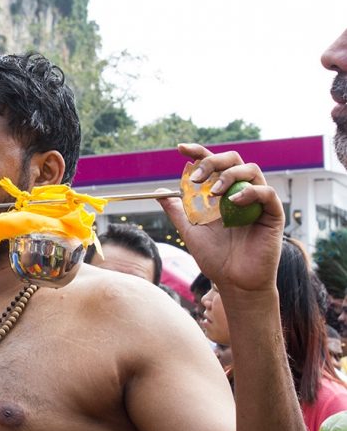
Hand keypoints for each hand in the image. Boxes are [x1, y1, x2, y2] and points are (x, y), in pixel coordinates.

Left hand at [157, 143, 283, 294]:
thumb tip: (158, 192)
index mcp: (221, 193)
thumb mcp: (190, 229)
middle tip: (195, 177)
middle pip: (233, 160)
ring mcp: (257, 202)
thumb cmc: (214, 257)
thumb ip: (177, 210)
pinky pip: (266, 193)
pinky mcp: (272, 215)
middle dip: (212, 162)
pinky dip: (250, 192)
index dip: (198, 152)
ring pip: (251, 170)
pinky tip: (232, 202)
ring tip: (214, 192)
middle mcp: (240, 192)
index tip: (180, 148)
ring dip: (229, 176)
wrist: (233, 282)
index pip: (213, 164)